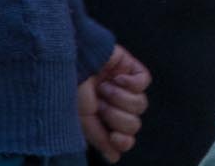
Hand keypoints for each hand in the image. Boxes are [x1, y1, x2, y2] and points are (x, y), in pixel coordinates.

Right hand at [77, 43, 150, 162]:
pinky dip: (130, 82)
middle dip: (117, 116)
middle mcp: (116, 105)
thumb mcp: (81, 120)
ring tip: (104, 88)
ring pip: (141, 104)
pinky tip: (115, 77)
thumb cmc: (70, 89)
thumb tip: (115, 158)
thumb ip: (99, 139)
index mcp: (104, 119)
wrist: (71, 59)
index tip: (113, 136)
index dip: (124, 140)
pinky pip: (144, 82)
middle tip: (101, 104)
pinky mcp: (131, 68)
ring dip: (120, 98)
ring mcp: (125, 86)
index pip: (126, 138)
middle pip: (134, 124)